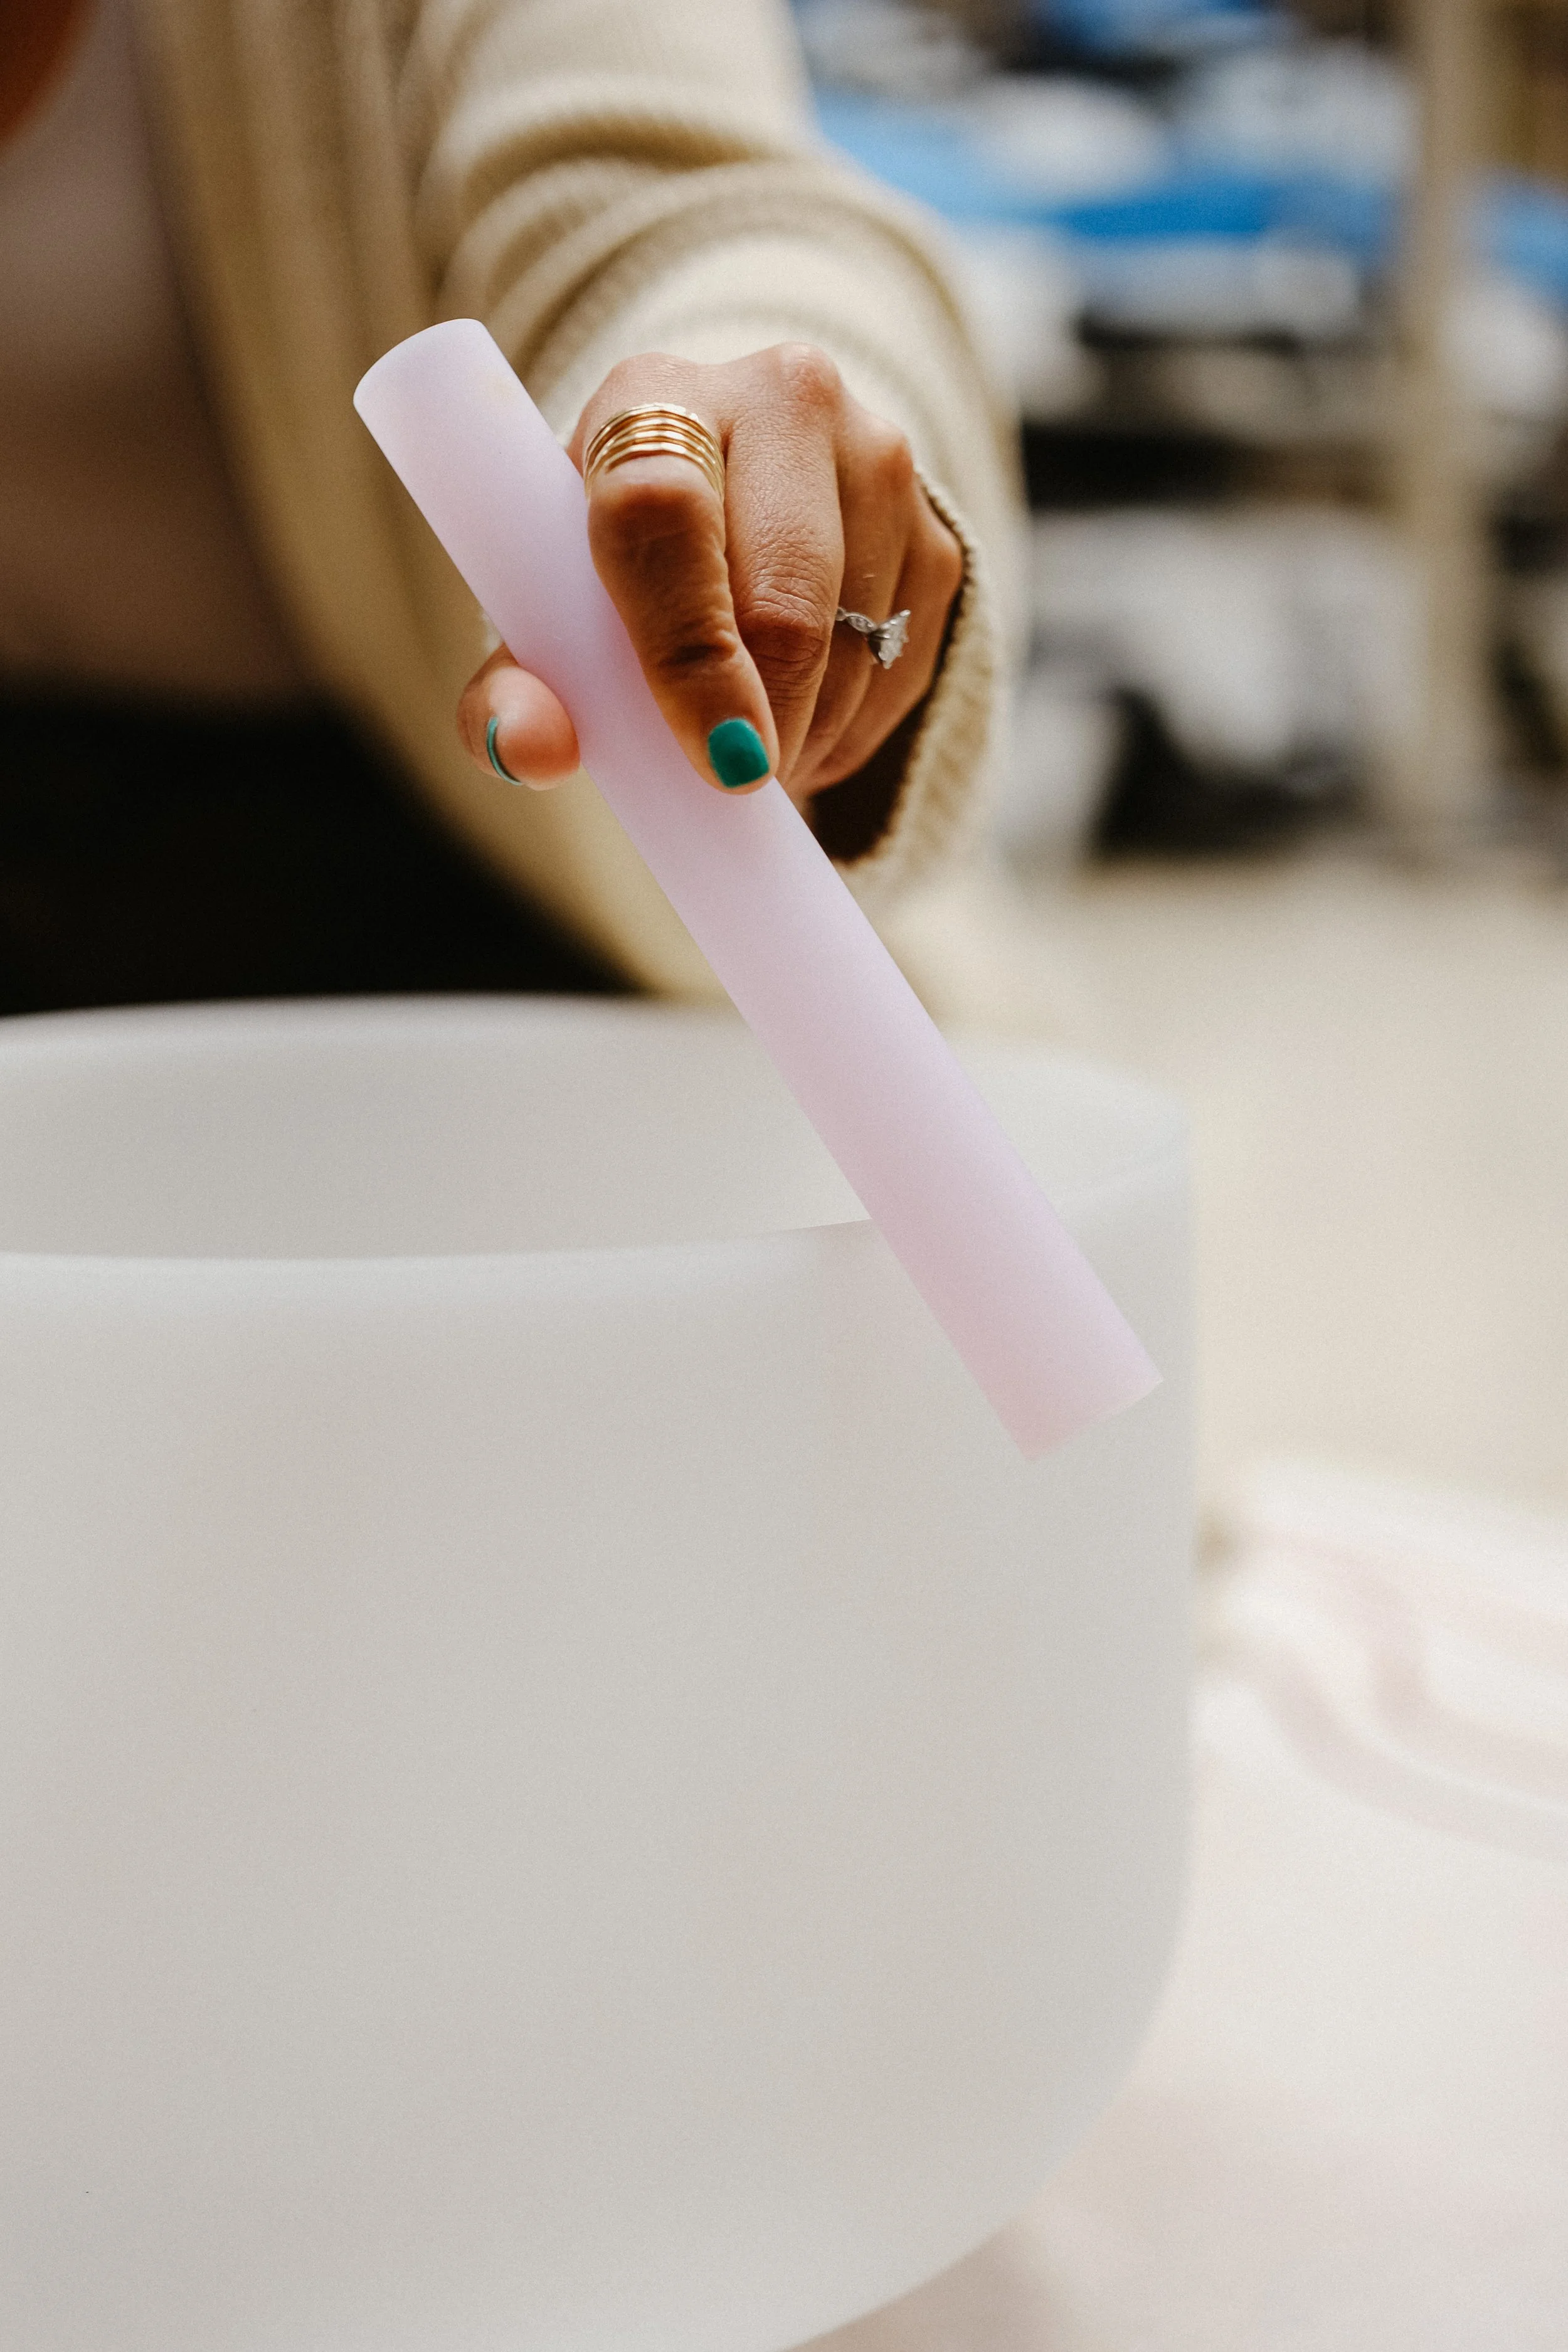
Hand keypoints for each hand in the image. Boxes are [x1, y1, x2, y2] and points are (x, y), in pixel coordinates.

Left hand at [456, 344, 962, 807]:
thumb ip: (518, 687)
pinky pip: (902, 668)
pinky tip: (804, 722)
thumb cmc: (622, 563)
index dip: (689, 649)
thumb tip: (525, 750)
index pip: (665, 509)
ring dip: (806, 738)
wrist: (733, 492)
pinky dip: (850, 729)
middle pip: (786, 594)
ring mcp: (878, 459)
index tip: (717, 760)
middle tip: (732, 783)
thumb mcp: (553, 614)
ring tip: (752, 748)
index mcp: (654, 395)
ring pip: (854, 649)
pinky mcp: (936, 531)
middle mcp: (783, 398)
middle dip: (765, 721)